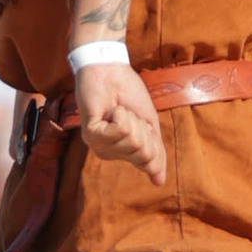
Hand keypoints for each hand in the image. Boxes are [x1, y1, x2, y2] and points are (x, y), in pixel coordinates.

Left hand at [74, 58, 166, 183]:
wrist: (109, 69)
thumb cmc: (128, 93)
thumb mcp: (150, 125)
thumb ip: (155, 153)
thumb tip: (160, 182)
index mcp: (123, 152)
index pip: (150, 162)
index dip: (153, 140)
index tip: (141, 122)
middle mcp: (110, 153)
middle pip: (144, 153)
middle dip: (142, 127)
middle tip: (128, 114)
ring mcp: (99, 145)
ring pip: (133, 142)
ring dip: (130, 118)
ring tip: (116, 110)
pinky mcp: (91, 134)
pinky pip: (120, 131)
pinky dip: (121, 114)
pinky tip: (109, 109)